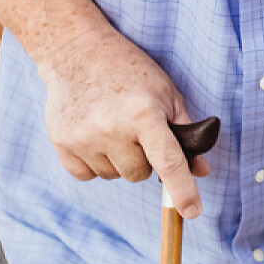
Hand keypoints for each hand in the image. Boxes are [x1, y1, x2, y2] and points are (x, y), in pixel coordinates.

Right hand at [35, 23, 211, 218]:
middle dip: (143, 159)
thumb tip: (201, 171)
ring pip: (114, 176)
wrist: (77, 52)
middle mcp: (112, 128)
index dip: (183, 190)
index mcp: (144, 114)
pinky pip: (87, 176)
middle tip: (135, 130)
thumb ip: (185, 132)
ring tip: (112, 126)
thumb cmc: (129, 71)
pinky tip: (93, 135)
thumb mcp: (166, 93)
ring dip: (118, 160)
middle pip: (139, 174)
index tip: (192, 211)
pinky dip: (94, 163)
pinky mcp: (62, 143)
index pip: (169, 162)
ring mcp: (84, 138)